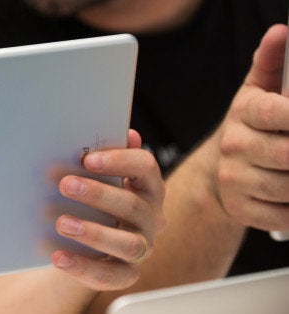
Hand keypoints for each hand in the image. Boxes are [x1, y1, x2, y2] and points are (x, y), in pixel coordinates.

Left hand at [52, 129, 165, 289]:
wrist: (80, 244)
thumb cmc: (90, 203)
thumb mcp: (93, 178)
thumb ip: (101, 157)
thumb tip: (125, 133)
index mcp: (146, 187)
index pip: (145, 167)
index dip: (119, 161)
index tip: (88, 159)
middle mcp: (151, 218)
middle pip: (134, 205)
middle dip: (98, 194)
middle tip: (65, 185)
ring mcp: (142, 248)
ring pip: (128, 244)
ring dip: (94, 232)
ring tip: (62, 223)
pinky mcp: (126, 274)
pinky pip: (110, 275)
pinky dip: (82, 266)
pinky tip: (58, 257)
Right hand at [216, 24, 288, 230]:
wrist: (220, 171)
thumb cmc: (253, 127)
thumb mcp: (259, 92)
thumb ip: (272, 63)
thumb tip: (280, 33)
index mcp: (244, 113)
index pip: (276, 112)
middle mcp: (234, 146)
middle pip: (288, 154)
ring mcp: (234, 180)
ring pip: (288, 187)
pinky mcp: (241, 208)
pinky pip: (283, 215)